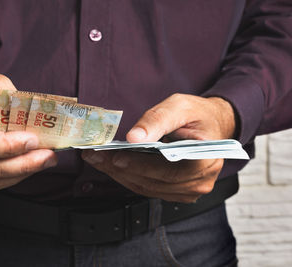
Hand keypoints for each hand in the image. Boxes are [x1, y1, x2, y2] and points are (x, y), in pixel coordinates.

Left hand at [82, 93, 235, 202]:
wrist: (211, 125)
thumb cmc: (198, 115)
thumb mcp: (179, 107)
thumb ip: (157, 120)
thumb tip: (133, 137)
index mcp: (206, 161)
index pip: (169, 170)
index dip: (140, 166)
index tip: (115, 157)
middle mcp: (199, 182)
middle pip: (152, 182)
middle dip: (120, 169)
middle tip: (95, 156)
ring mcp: (187, 190)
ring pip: (145, 187)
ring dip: (119, 174)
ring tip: (97, 159)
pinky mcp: (175, 191)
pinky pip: (146, 187)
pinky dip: (127, 176)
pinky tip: (111, 165)